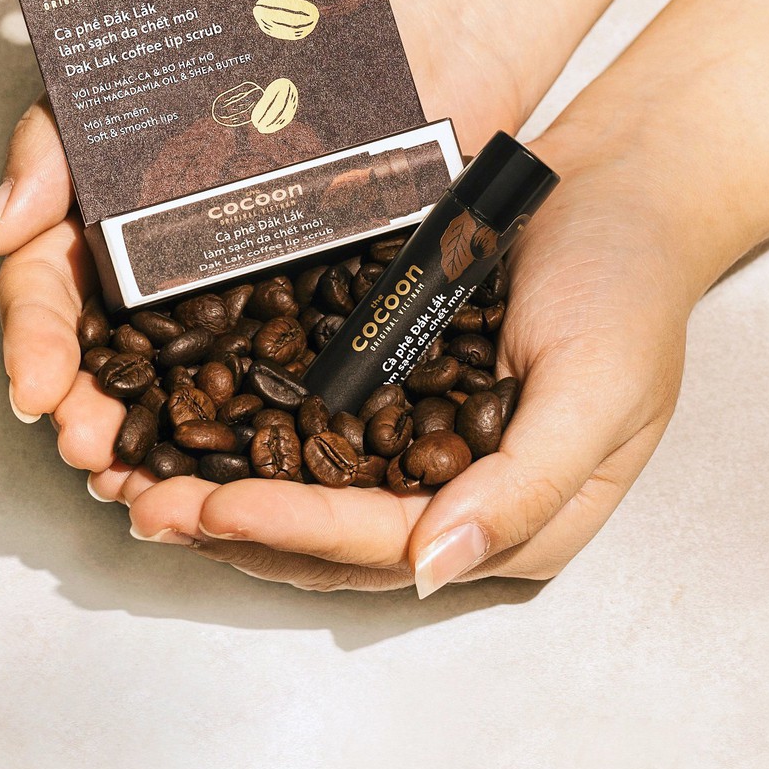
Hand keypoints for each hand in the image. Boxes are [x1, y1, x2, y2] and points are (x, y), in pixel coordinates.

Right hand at [0, 0, 525, 457]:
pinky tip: (241, 473)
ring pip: (185, 387)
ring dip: (159, 450)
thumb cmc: (270, 39)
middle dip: (90, 417)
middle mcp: (173, 268)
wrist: (414, 28)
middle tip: (92, 457)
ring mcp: (244, 295)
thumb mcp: (142, 81)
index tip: (36, 391)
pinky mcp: (318, 311)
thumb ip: (58, 150)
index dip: (38, 343)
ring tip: (149, 496)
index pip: (55, 291)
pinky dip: (254, 431)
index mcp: (118, 217)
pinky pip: (278, 378)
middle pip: (111, 359)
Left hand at [118, 132, 691, 593]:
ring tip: (141, 483)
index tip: (212, 509)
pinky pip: (313, 429)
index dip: (299, 531)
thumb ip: (525, 486)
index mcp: (513, 516)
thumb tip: (431, 570)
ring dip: (226, 492)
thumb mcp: (598, 390)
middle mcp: (457, 497)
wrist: (616, 198)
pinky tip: (193, 426)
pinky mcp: (392, 394)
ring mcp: (420, 448)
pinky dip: (252, 434)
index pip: (388, 543)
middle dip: (236, 527)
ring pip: (309, 492)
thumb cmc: (626, 290)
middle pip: (332, 537)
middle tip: (144, 508)